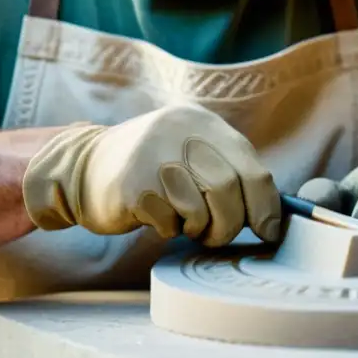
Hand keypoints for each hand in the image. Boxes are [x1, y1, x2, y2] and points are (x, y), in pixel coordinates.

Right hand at [21, 104, 281, 245]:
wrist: (84, 168)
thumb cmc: (153, 169)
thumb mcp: (192, 153)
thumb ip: (228, 170)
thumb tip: (273, 215)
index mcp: (202, 122)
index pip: (251, 168)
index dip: (265, 206)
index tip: (270, 231)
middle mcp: (179, 131)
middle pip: (229, 189)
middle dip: (230, 224)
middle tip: (217, 235)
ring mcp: (153, 155)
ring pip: (201, 210)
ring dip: (197, 229)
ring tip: (183, 223)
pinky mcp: (131, 184)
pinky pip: (169, 222)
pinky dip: (168, 229)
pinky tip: (156, 217)